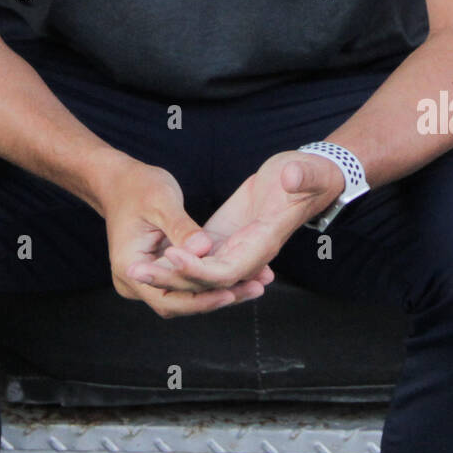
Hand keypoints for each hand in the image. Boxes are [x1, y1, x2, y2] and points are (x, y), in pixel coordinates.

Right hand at [101, 161, 269, 318]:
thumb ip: (182, 228)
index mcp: (130, 268)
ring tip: (255, 285)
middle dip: (216, 299)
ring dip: (217, 293)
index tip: (230, 292)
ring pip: (184, 297)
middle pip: (179, 303)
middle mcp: (135, 282)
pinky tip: (241, 274)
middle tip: (255, 289)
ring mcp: (145, 280)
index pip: (168, 299)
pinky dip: (210, 281)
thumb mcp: (161, 201)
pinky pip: (185, 284)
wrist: (118, 181)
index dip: (200, 300)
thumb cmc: (137, 186)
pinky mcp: (158, 272)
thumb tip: (206, 249)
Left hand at [126, 150, 344, 295]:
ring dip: (170, 274)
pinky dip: (178, 263)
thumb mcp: (308, 171)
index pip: (227, 270)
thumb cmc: (315, 175)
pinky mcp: (226, 238)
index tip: (169, 256)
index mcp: (266, 243)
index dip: (198, 268)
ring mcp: (236, 248)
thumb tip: (292, 178)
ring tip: (137, 268)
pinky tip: (152, 259)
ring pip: (200, 274)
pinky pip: (200, 259)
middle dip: (173, 278)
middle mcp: (250, 254)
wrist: (314, 178)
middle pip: (207, 281)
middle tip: (136, 270)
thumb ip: (302, 176)